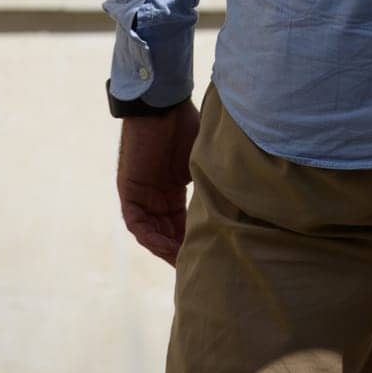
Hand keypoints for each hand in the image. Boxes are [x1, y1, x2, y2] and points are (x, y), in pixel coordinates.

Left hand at [116, 99, 200, 266]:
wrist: (162, 105)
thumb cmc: (185, 123)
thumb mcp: (202, 158)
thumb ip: (211, 177)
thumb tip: (242, 193)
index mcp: (172, 188)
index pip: (181, 223)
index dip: (193, 240)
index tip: (210, 254)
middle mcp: (156, 196)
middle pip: (167, 232)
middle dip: (180, 251)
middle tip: (198, 267)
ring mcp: (141, 194)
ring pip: (151, 232)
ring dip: (165, 249)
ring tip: (182, 263)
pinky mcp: (129, 191)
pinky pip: (136, 223)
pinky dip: (150, 237)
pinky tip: (164, 247)